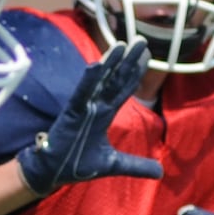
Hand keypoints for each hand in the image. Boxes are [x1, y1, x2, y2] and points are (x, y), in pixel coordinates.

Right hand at [16, 42, 163, 195]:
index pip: (123, 89)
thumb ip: (136, 165)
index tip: (147, 56)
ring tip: (122, 44)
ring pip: (99, 81)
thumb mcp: (113, 164)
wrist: (52, 173)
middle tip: (141, 41)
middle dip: (128, 61)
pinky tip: (97, 65)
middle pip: (115, 79)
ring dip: (110, 63)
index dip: (135, 73)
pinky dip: (89, 80)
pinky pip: (81, 94)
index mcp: (104, 114)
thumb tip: (161, 173)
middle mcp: (95, 106)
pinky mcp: (70, 113)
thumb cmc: (77, 163)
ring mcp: (83, 107)